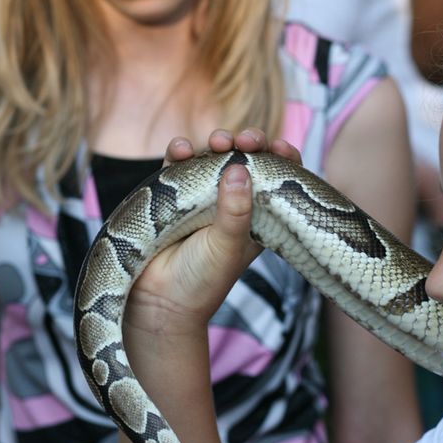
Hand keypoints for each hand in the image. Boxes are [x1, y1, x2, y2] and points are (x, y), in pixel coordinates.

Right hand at [127, 128, 301, 339]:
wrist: (160, 302)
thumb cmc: (202, 280)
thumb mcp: (227, 247)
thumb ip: (235, 211)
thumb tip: (240, 168)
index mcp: (256, 216)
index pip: (277, 180)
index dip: (282, 159)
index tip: (280, 148)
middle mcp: (232, 202)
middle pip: (246, 159)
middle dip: (249, 143)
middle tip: (247, 141)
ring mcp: (202, 196)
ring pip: (213, 156)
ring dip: (216, 142)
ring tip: (218, 143)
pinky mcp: (171, 194)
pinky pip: (177, 164)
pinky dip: (180, 152)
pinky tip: (182, 150)